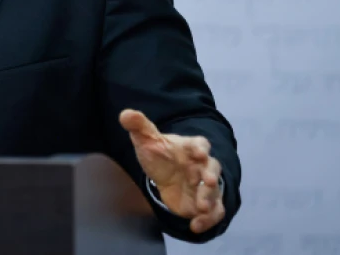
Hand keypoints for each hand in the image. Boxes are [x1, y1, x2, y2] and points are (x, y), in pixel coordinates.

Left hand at [119, 109, 224, 233]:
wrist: (165, 173)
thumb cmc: (160, 154)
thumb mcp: (146, 139)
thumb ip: (138, 126)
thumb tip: (125, 114)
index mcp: (190, 147)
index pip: (200, 144)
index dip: (200, 148)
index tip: (198, 152)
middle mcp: (202, 166)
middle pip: (212, 168)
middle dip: (211, 175)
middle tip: (207, 181)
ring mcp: (205, 185)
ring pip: (214, 192)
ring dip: (210, 199)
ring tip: (201, 207)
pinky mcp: (204, 203)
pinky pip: (213, 212)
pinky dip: (207, 220)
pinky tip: (195, 226)